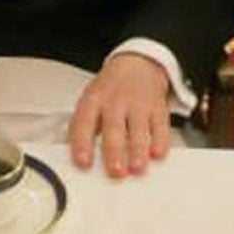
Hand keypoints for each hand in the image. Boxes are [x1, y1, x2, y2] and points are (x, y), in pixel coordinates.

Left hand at [68, 52, 172, 178]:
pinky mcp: (158, 108)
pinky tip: (157, 153)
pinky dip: (160, 141)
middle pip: (114, 128)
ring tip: (137, 168)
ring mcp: (138, 104)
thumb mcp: (90, 100)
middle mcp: (116, 102)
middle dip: (115, 151)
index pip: (84, 122)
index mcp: (94, 100)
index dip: (82, 143)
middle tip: (116, 171)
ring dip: (138, 150)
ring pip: (139, 129)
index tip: (83, 162)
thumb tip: (73, 155)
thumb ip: (81, 127)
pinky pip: (161, 126)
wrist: (138, 63)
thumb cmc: (110, 88)